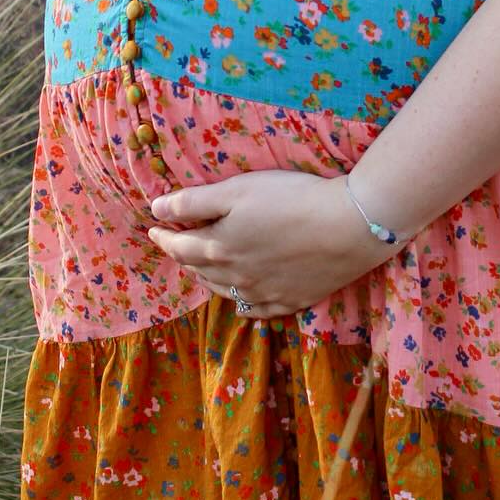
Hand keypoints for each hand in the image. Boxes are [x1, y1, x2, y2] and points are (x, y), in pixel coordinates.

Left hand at [147, 170, 398, 318]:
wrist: (347, 227)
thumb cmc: (289, 199)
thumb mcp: (236, 190)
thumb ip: (193, 202)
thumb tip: (155, 210)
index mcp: (218, 248)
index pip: (179, 246)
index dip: (163, 236)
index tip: (153, 228)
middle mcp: (235, 277)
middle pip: (200, 269)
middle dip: (183, 256)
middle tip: (175, 246)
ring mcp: (264, 292)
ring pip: (225, 291)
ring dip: (208, 279)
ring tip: (202, 269)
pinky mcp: (291, 300)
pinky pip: (258, 309)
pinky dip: (244, 304)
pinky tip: (242, 303)